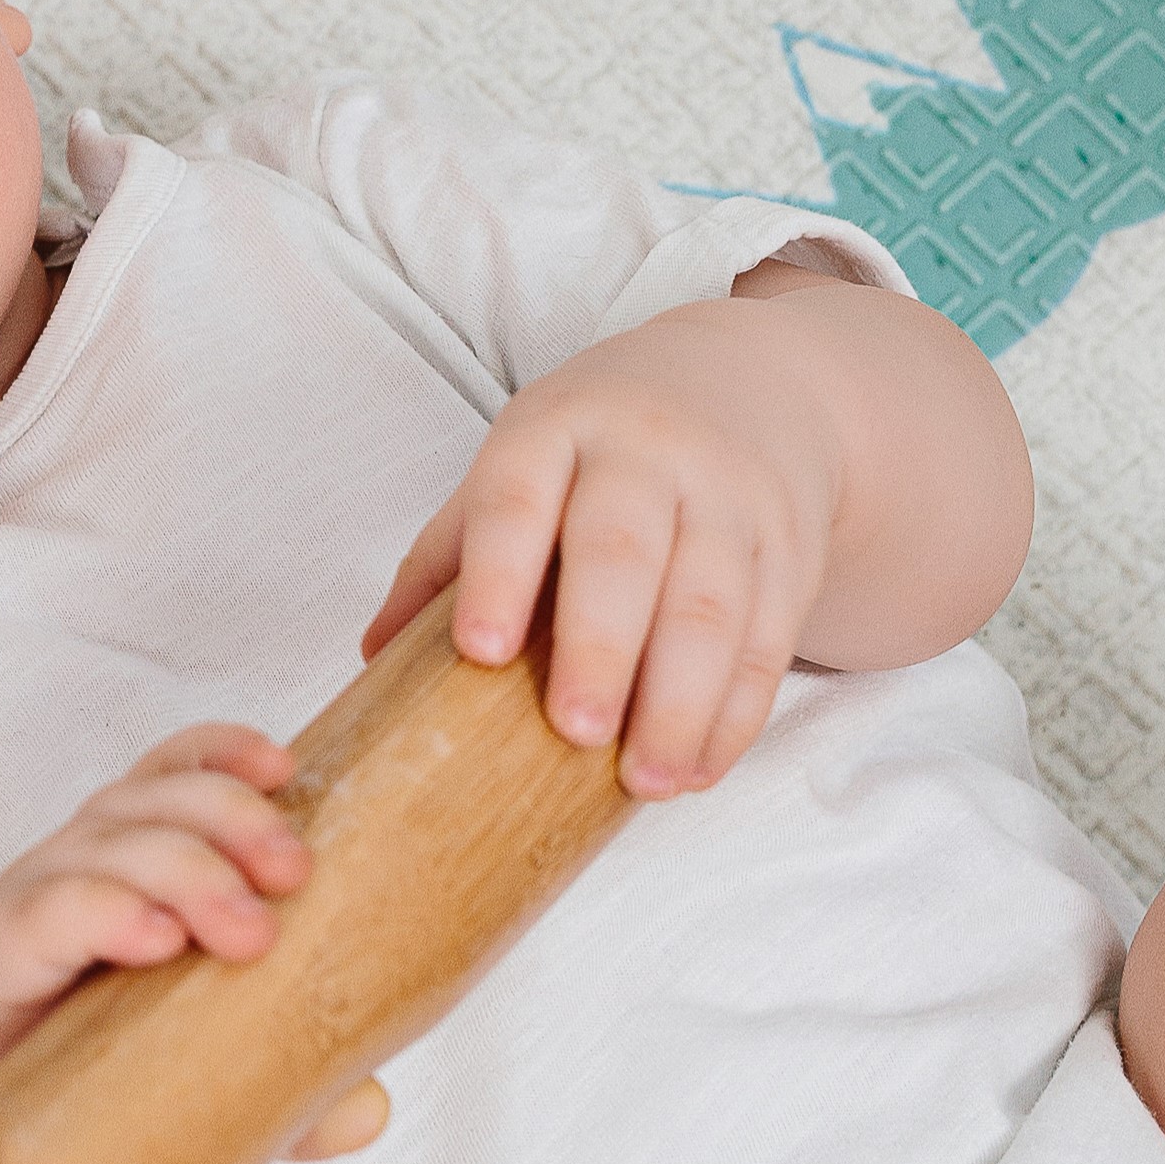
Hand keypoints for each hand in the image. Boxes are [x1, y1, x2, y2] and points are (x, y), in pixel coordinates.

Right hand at [0, 726, 384, 1159]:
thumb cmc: (88, 1094)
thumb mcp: (205, 1082)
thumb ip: (289, 1093)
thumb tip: (370, 1109)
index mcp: (129, 870)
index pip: (170, 774)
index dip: (225, 754)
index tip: (288, 769)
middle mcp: (76, 870)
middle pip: (149, 797)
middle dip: (229, 816)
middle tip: (296, 876)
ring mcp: (28, 910)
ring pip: (103, 842)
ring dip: (184, 867)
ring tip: (248, 934)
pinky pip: (44, 913)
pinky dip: (105, 911)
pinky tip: (155, 940)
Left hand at [357, 296, 845, 799]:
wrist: (748, 381)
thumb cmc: (595, 448)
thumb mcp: (517, 465)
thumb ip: (448, 554)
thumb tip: (373, 658)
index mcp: (553, 431)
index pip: (517, 499)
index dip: (497, 574)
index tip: (477, 652)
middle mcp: (646, 455)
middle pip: (623, 554)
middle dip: (602, 649)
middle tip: (576, 733)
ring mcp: (730, 497)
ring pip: (712, 604)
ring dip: (682, 702)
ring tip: (649, 782)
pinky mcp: (790, 546)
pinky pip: (769, 634)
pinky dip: (737, 711)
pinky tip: (701, 767)